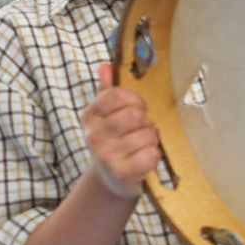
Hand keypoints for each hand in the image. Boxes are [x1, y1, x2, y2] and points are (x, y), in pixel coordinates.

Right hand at [82, 63, 158, 199]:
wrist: (111, 179)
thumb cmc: (114, 142)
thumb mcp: (106, 117)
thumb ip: (107, 91)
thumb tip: (106, 65)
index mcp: (90, 116)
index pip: (119, 94)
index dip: (136, 101)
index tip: (136, 110)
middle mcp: (93, 134)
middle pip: (136, 114)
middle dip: (145, 123)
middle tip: (139, 132)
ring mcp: (106, 155)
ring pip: (148, 135)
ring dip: (151, 141)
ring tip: (140, 147)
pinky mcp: (121, 172)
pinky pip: (152, 154)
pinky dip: (153, 157)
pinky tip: (143, 160)